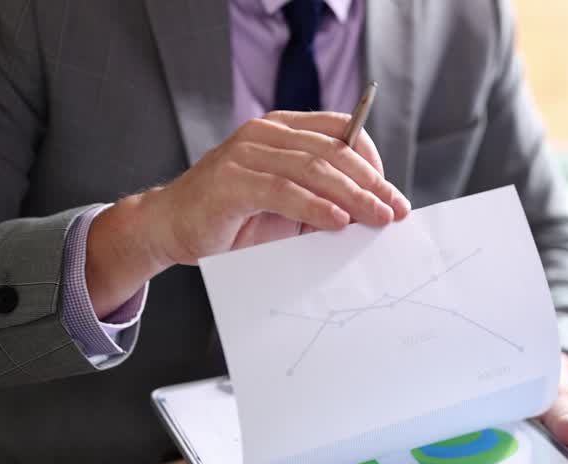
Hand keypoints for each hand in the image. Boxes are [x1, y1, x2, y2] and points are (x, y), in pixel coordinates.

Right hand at [84, 111, 411, 316]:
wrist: (172, 228)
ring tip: (377, 218)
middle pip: (333, 152)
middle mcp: (265, 133)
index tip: (392, 193)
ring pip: (313, 169)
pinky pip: (283, 190)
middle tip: (395, 210)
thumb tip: (373, 214)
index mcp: (282, 130)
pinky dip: (314, 206)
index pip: (340, 133)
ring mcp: (245, 153)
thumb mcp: (288, 208)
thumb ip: (323, 202)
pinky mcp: (231, 181)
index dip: (372, 161)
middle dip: (371, 183)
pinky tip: (337, 221)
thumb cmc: (234, 219)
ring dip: (352, 196)